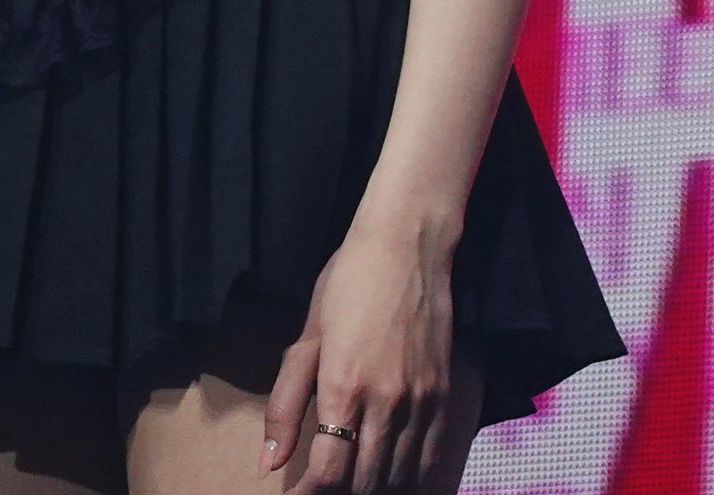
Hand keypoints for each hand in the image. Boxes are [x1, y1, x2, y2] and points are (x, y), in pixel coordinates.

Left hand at [258, 215, 459, 493]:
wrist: (408, 245)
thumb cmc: (348, 281)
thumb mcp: (308, 336)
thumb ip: (287, 402)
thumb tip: (269, 462)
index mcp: (343, 387)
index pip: (328, 473)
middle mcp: (385, 403)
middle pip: (363, 482)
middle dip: (339, 493)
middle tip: (324, 487)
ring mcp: (420, 401)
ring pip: (398, 477)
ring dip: (373, 487)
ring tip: (353, 482)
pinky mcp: (444, 395)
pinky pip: (429, 458)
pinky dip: (409, 476)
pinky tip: (392, 474)